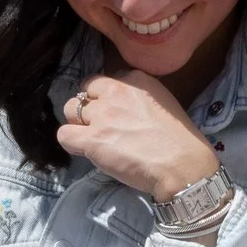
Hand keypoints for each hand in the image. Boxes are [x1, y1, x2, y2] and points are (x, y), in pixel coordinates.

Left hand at [56, 70, 221, 209]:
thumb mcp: (165, 105)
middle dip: (88, 108)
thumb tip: (127, 112)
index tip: (116, 114)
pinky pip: (64, 135)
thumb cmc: (181, 142)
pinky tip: (85, 152)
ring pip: (69, 110)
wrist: (182, 165)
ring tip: (92, 139)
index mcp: (136, 80)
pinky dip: (71, 143)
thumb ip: (141, 101)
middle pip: (84, 92)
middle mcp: (116, 91)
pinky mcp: (92, 140)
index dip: (106, 99)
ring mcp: (102, 115)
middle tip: (101, 127)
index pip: (105, 81)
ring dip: (77, 123)